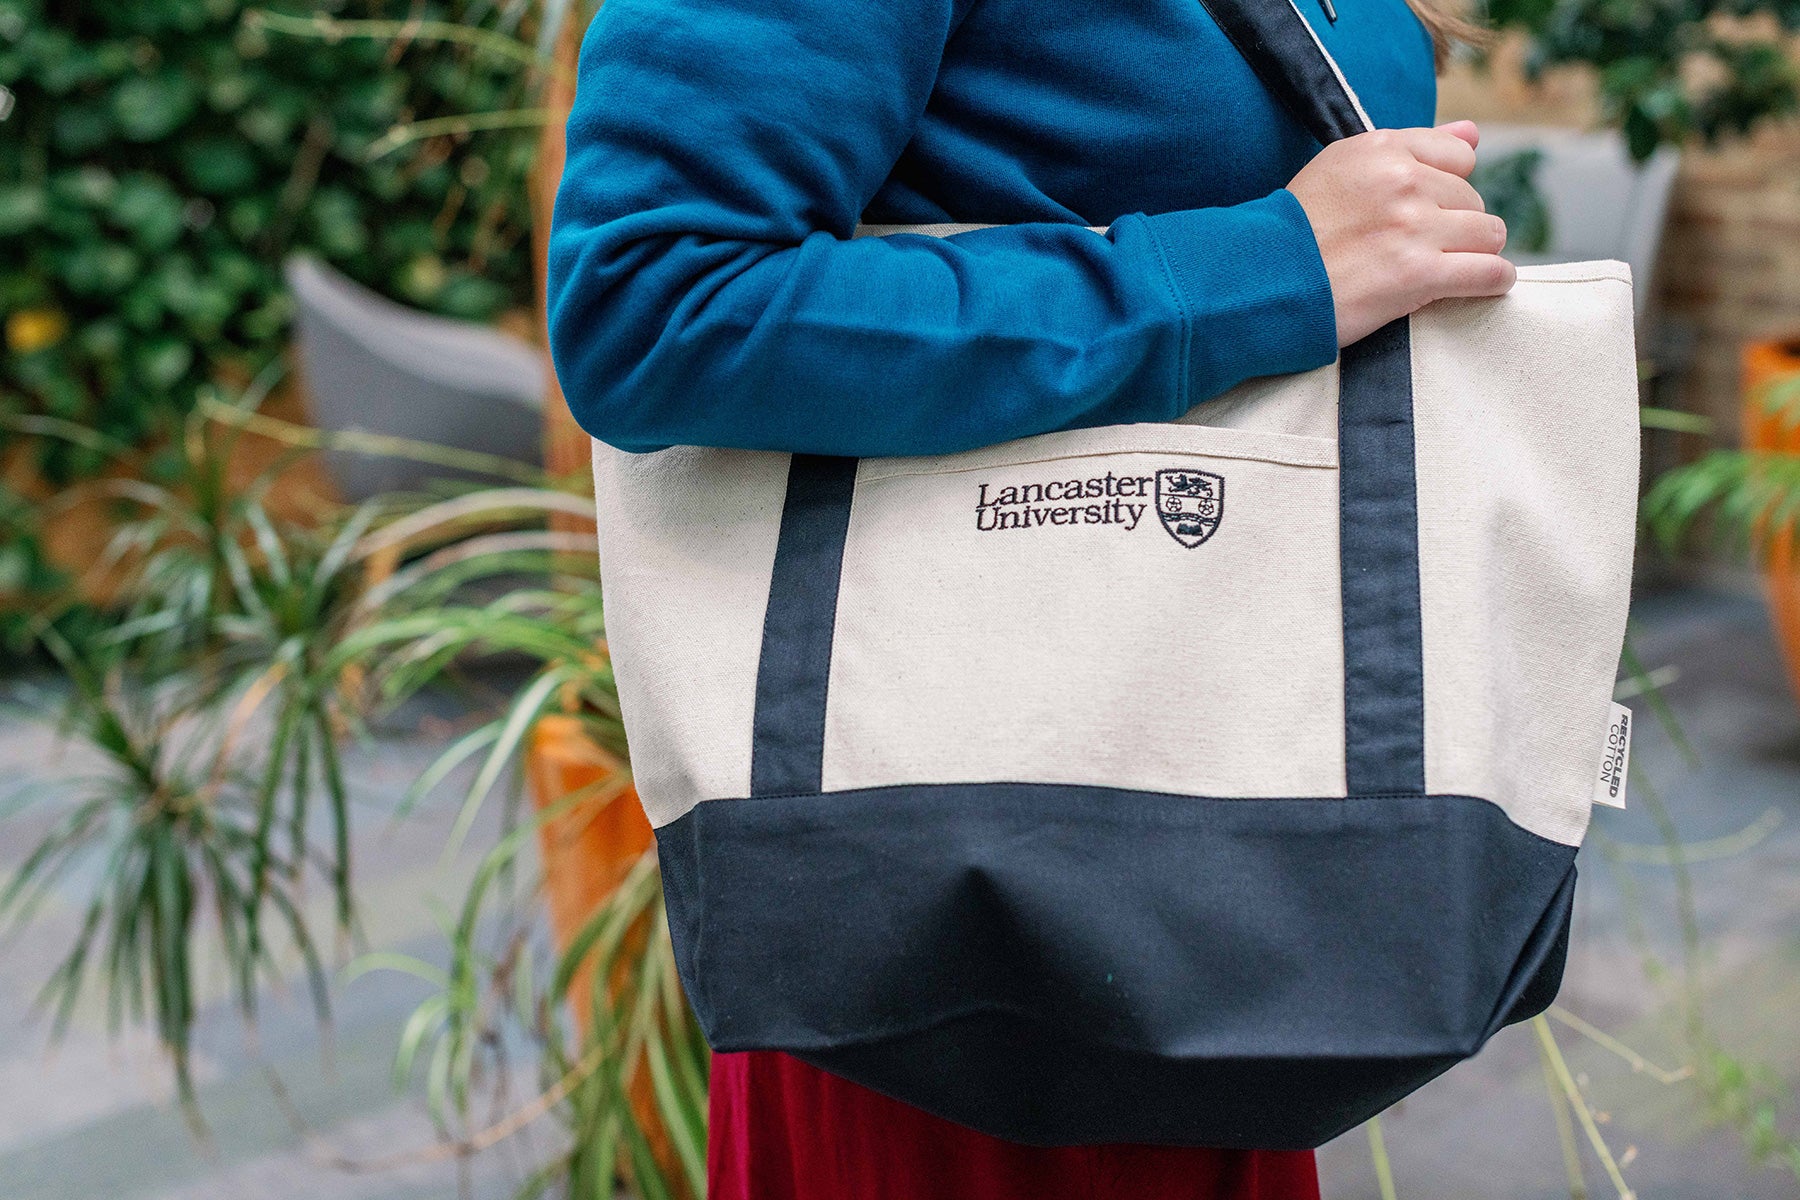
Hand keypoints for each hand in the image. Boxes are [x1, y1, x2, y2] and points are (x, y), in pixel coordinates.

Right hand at [1286, 120, 1513, 347]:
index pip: (1459, 155)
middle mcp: (1402, 181)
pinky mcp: (1418, 273)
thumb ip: (1411, 147)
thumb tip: (1473, 132)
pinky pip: (1487, 272)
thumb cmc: (1294, 233)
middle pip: (1473, 199)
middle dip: (1456, 225)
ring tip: (1449, 268)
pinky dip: (1493, 280)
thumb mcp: (1342, 169)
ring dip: (1475, 252)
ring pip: (1488, 233)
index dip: (1446, 186)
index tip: (1424, 210)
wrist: (1260, 284)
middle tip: (1423, 249)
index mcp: (1382, 150)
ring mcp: (1413, 227)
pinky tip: (1486, 284)